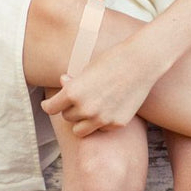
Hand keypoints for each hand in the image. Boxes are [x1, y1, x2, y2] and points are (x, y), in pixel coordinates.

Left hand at [40, 35, 161, 136]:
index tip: (49, 105)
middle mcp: (85, 108)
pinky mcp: (116, 123)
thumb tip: (63, 83)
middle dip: (71, 109)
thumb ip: (73, 83)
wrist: (141, 62)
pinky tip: (110, 107)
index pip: (50, 109)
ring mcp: (101, 119)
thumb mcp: (88, 69)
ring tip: (90, 109)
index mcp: (73, 92)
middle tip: (80, 98)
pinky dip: (101, 122)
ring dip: (82, 121)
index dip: (49, 106)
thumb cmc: (113, 60)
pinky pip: (101, 128)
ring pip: (80, 130)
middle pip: (67, 117)